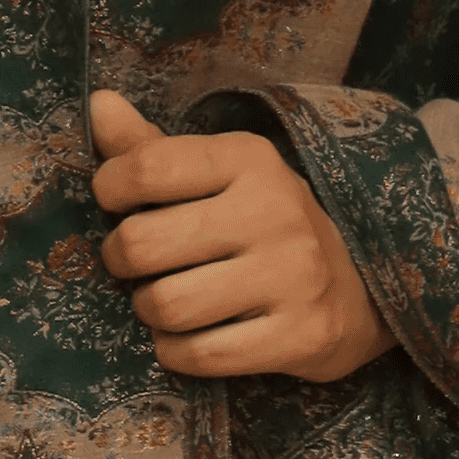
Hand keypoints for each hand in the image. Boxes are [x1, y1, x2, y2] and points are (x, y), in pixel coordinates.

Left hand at [90, 90, 396, 383]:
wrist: (360, 287)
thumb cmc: (263, 222)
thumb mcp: (217, 174)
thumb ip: (152, 146)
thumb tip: (98, 103)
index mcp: (249, 159)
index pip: (147, 167)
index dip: (110, 189)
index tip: (116, 203)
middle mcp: (274, 210)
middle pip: (143, 244)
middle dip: (120, 259)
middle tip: (133, 263)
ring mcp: (293, 275)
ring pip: (167, 306)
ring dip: (148, 310)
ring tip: (162, 301)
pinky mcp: (301, 335)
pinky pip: (201, 355)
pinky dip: (175, 352)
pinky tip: (184, 338)